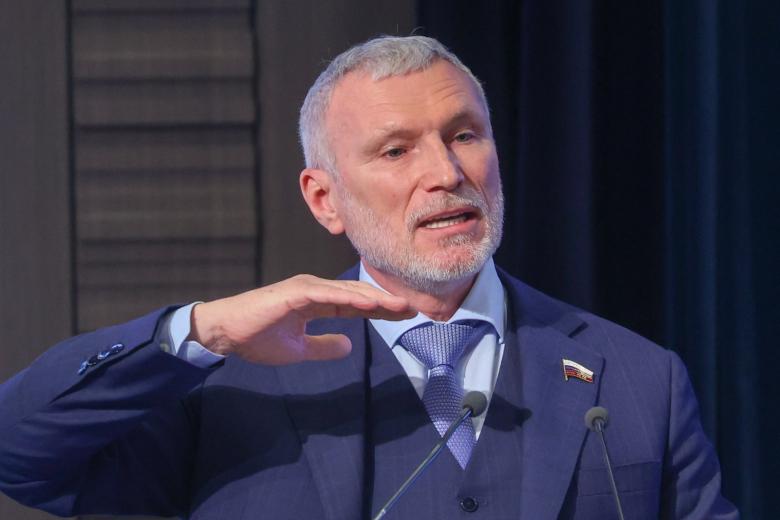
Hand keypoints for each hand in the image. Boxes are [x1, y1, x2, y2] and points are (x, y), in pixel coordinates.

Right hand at [188, 275, 413, 364]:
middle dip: (386, 301)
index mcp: (316, 301)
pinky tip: (370, 304)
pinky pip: (327, 295)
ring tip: (401, 305)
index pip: (356, 303)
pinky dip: (350, 298)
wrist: (226, 332)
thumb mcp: (298, 349)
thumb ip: (323, 346)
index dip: (381, 308)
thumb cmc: (256, 337)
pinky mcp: (294, 292)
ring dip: (375, 298)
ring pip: (348, 292)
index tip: (405, 314)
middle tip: (415, 307)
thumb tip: (349, 346)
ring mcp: (305, 288)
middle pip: (358, 295)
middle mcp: (315, 289)